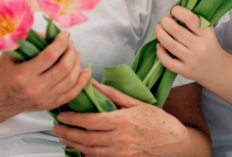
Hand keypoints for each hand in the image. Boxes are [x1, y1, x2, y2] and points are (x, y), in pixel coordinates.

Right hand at [0, 31, 89, 116]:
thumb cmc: (0, 73)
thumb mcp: (9, 54)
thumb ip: (29, 42)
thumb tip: (51, 33)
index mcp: (23, 75)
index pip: (50, 56)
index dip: (61, 42)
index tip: (64, 33)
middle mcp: (36, 89)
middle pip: (64, 68)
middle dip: (71, 51)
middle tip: (70, 42)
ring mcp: (44, 100)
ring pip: (70, 81)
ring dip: (77, 63)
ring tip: (74, 52)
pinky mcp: (50, 106)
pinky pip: (72, 94)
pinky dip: (81, 81)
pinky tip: (85, 70)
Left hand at [53, 80, 189, 156]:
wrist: (176, 142)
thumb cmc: (156, 119)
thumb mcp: (135, 102)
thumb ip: (111, 94)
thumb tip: (91, 82)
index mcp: (122, 120)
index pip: (90, 121)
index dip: (73, 119)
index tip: (61, 115)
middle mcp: (121, 139)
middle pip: (87, 139)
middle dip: (68, 134)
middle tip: (55, 129)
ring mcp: (123, 153)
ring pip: (91, 152)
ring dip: (74, 146)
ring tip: (62, 139)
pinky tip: (78, 151)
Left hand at [155, 5, 225, 85]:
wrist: (217, 70)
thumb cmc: (208, 46)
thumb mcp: (207, 32)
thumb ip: (194, 21)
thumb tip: (174, 8)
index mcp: (207, 34)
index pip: (190, 18)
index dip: (177, 11)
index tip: (174, 11)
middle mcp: (200, 47)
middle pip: (175, 30)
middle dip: (165, 21)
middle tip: (163, 20)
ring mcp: (193, 60)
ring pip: (169, 44)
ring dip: (159, 34)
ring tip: (158, 29)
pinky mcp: (185, 71)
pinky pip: (167, 61)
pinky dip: (160, 52)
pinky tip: (159, 46)